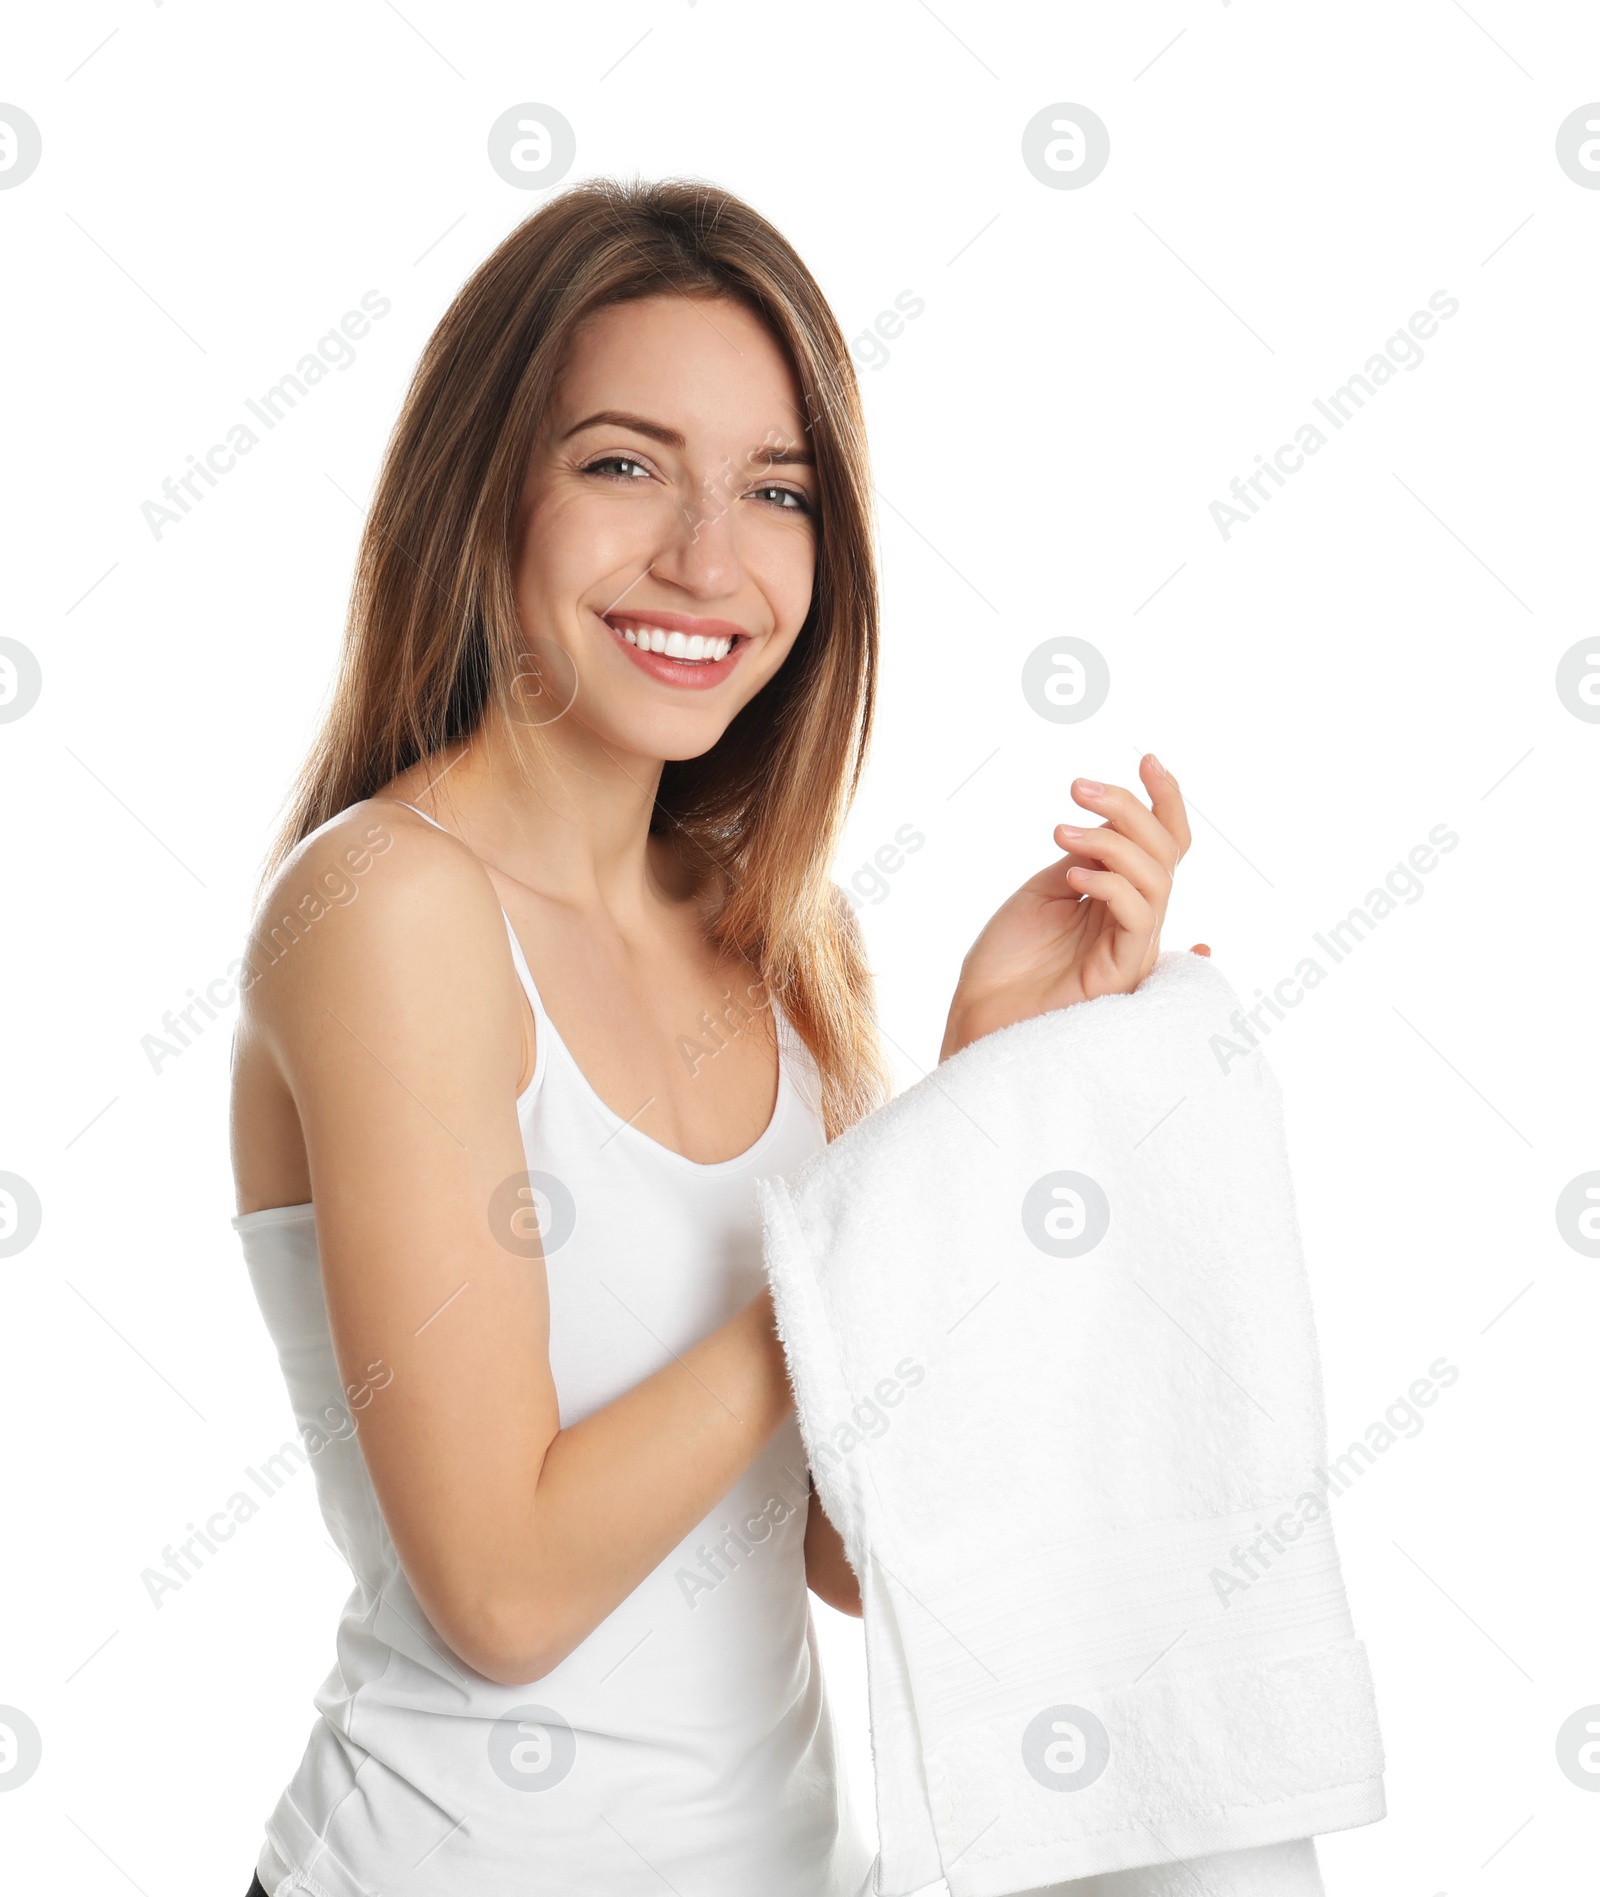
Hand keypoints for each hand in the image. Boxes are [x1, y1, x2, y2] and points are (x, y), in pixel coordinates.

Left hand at [940, 755, 1202, 1058]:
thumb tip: (1110, 824)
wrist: (979, 1016)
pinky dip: (1112, 885)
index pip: (1162, 844)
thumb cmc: (1007, 961)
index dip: (1162, 801)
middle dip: (1129, 808)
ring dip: (1113, 843)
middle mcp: (1134, 920)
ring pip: (1157, 879)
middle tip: (1078, 787)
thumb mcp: (1044, 892)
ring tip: (1060, 832)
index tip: (1146, 758)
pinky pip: (1138, 917)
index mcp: (1119, 898)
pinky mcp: (1121, 973)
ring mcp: (1131, 947)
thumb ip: (1083, 859)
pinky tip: (1074, 877)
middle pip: (1165, 853)